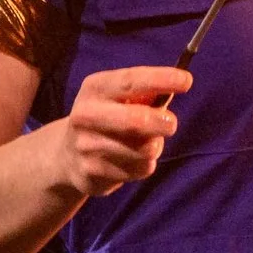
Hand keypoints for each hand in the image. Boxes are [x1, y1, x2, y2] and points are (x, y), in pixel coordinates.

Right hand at [51, 67, 191, 197]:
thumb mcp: (119, 97)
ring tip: (144, 143)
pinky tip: (131, 160)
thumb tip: (179, 84)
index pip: (131, 81)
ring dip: (155, 146)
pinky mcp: (92, 173)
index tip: (187, 81)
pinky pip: (139, 170)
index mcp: (94, 89)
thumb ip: (146, 93)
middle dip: (164, 122)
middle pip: (136, 120)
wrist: (66, 156)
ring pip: (144, 149)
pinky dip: (144, 165)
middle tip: (172, 123)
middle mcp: (86, 115)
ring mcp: (86, 146)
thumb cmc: (108, 117)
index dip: (161, 79)